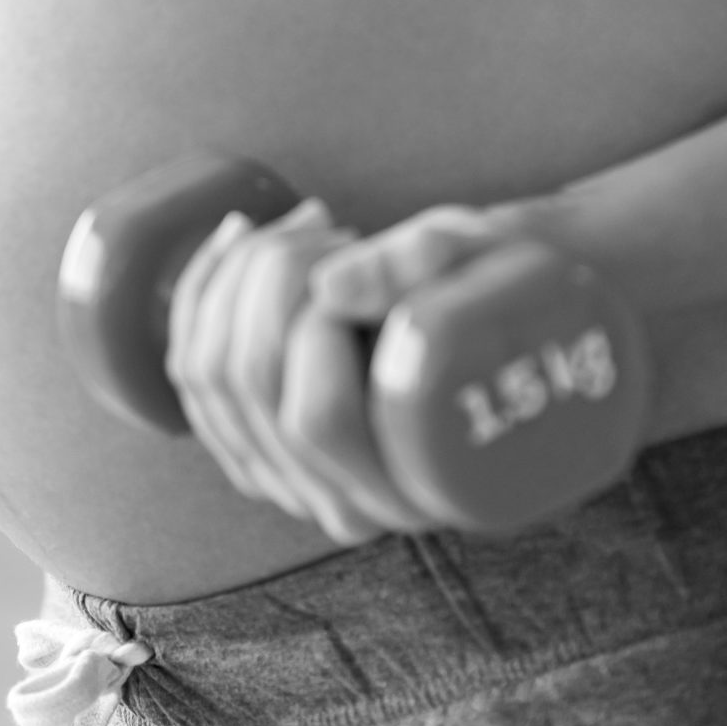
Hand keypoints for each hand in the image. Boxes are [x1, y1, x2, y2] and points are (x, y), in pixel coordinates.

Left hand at [168, 194, 557, 542]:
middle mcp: (354, 503)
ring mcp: (298, 482)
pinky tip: (237, 240)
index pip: (315, 419)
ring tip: (301, 227)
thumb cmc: (526, 285)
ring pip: (208, 379)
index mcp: (420, 483)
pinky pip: (193, 380)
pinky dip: (200, 296)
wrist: (533, 314)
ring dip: (233, 276)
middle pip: (249, 389)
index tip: (354, 246)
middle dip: (265, 276)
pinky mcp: (263, 447)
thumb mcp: (494, 259)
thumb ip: (426, 264)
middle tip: (331, 222)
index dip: (312, 320)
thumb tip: (331, 287)